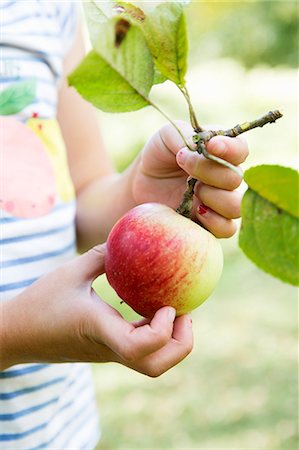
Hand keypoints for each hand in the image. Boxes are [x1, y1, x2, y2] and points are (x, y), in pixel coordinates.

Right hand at [1, 245, 192, 376]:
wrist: (16, 334)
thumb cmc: (40, 302)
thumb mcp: (71, 270)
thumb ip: (102, 255)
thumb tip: (129, 241)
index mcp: (99, 329)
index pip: (138, 348)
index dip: (162, 331)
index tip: (167, 305)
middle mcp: (108, 347)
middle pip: (155, 367)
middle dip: (180, 344)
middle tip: (184, 313)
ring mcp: (108, 353)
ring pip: (150, 363)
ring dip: (171, 340)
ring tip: (173, 309)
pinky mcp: (106, 350)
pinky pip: (139, 349)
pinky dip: (155, 333)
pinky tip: (152, 308)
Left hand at [131, 121, 248, 237]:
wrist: (141, 184)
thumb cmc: (158, 156)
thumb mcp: (166, 137)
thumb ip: (187, 135)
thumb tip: (206, 148)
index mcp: (221, 152)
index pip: (240, 149)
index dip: (231, 148)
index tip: (211, 146)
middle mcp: (225, 178)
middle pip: (236, 178)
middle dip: (210, 171)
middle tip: (185, 166)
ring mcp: (220, 203)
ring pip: (236, 205)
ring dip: (214, 197)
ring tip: (193, 191)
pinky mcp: (211, 224)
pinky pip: (227, 229)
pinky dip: (214, 221)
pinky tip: (196, 211)